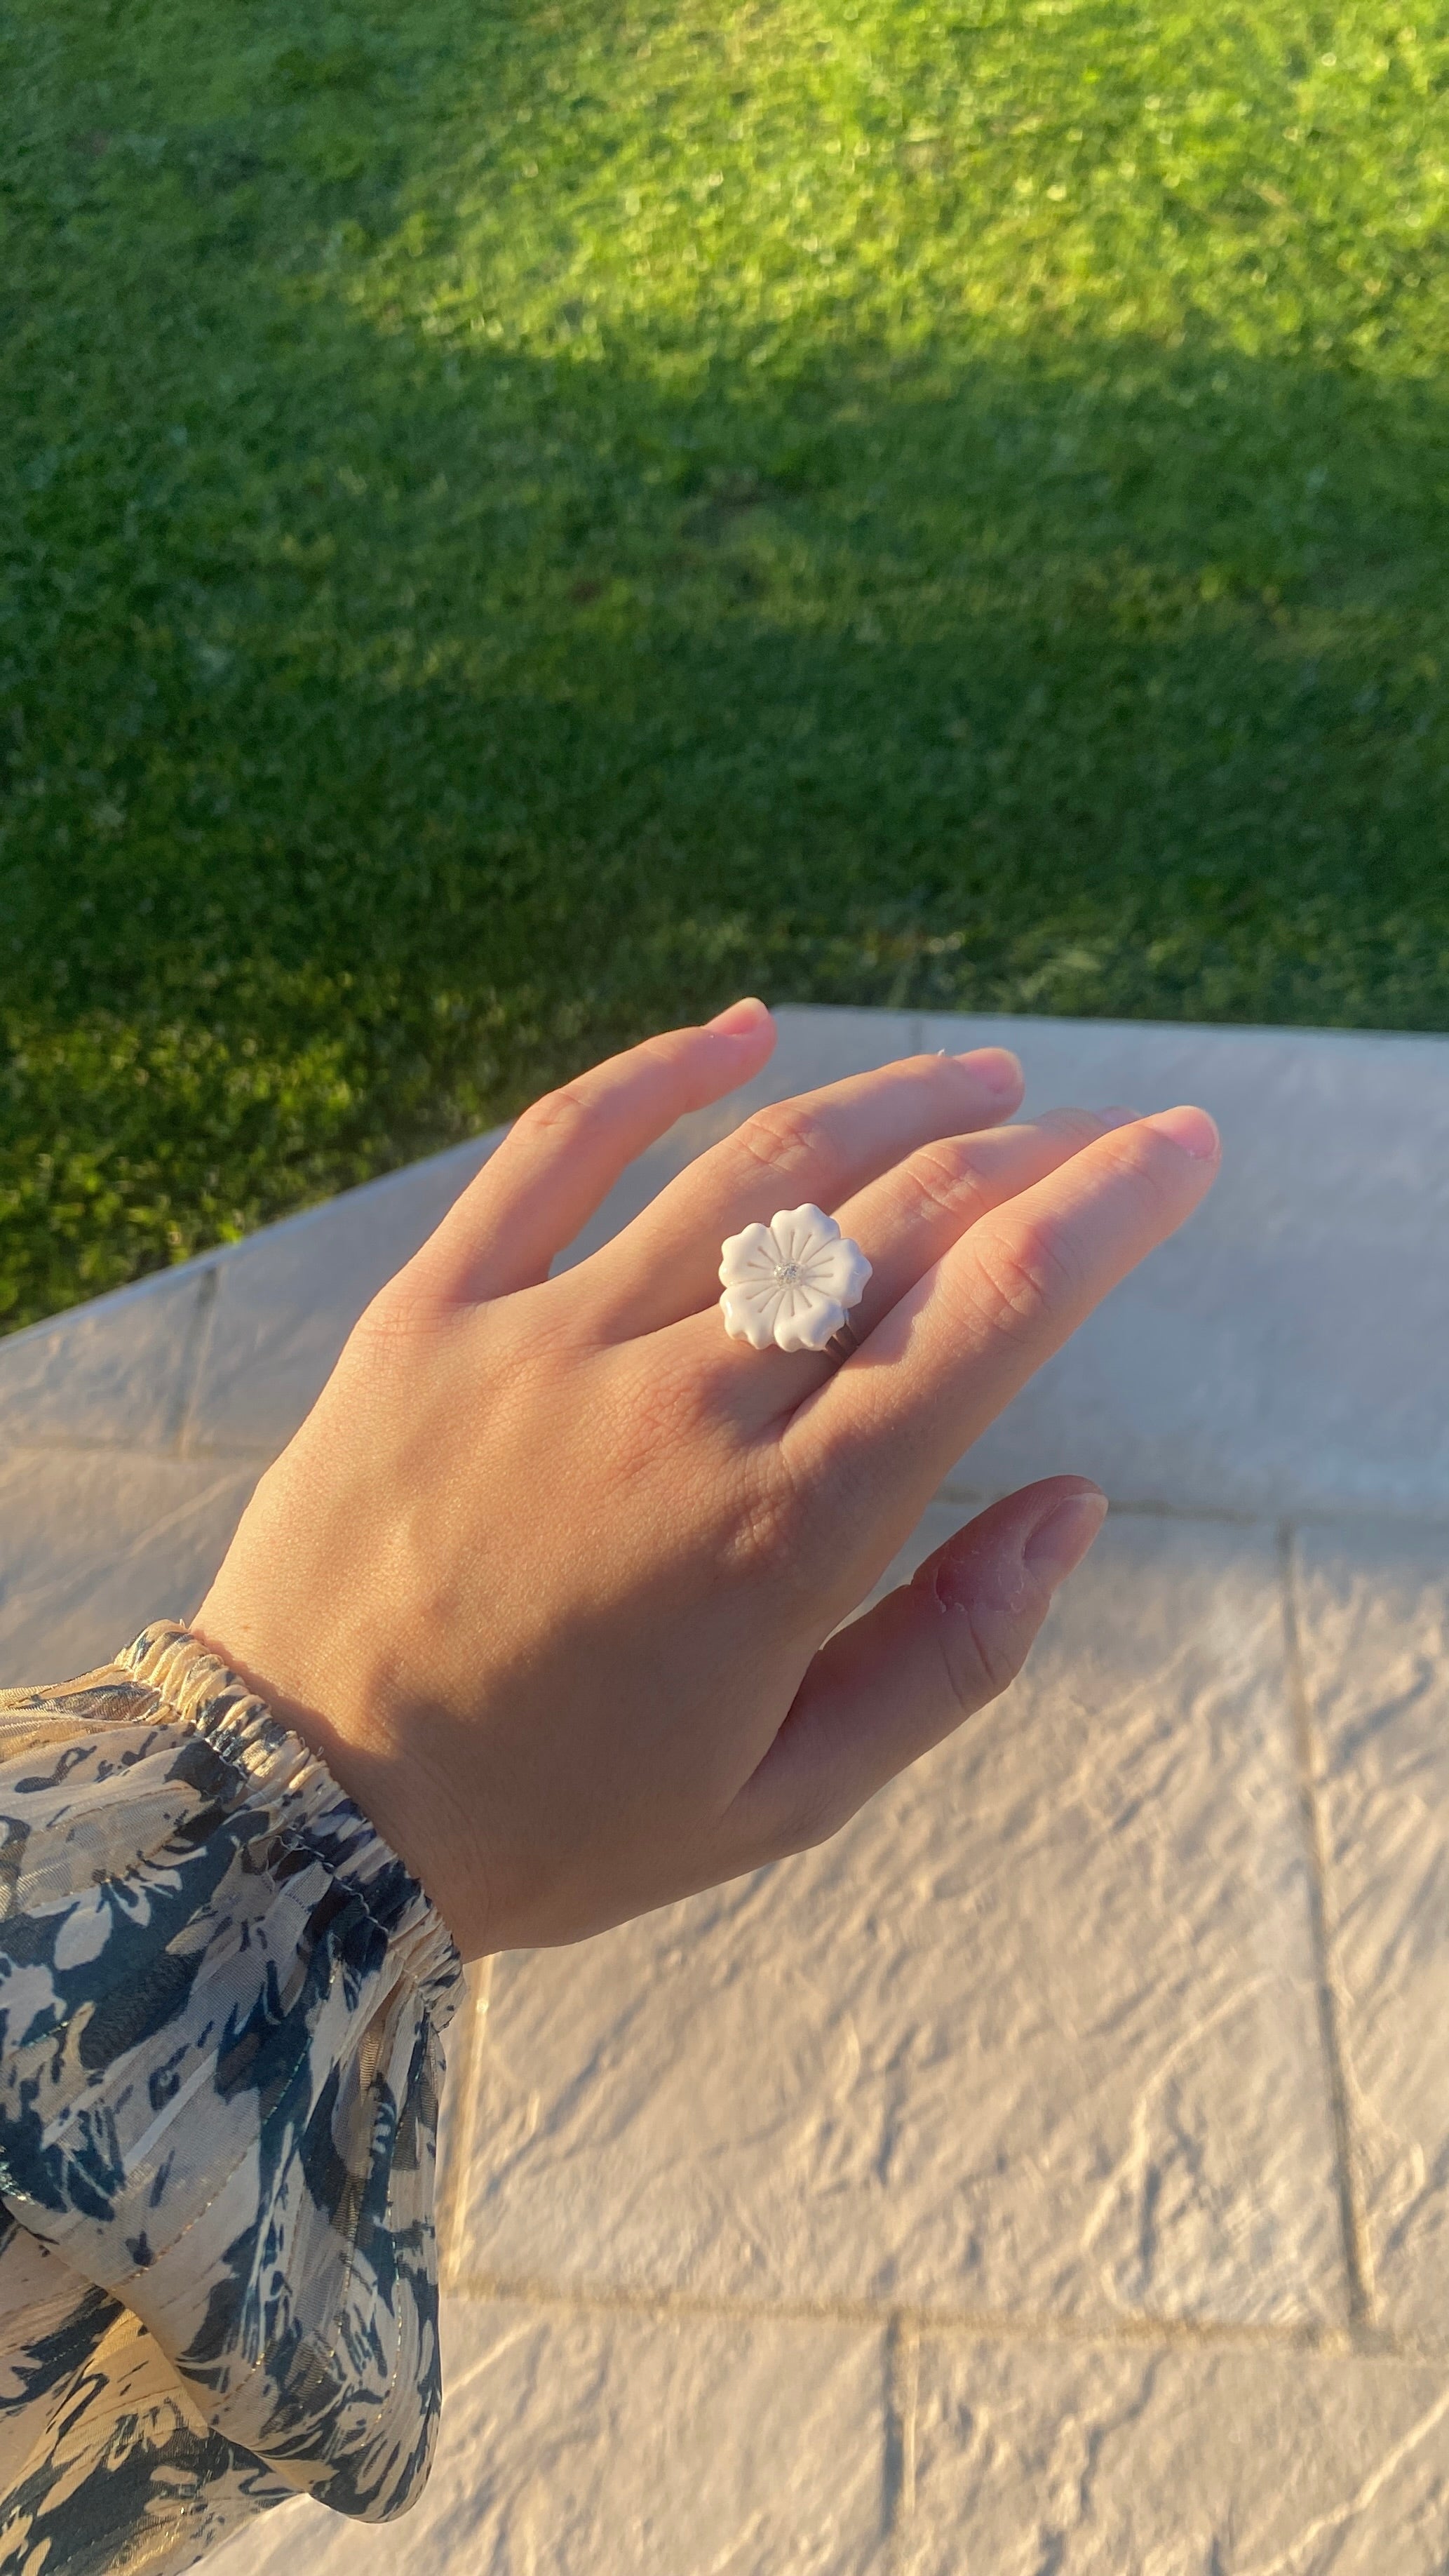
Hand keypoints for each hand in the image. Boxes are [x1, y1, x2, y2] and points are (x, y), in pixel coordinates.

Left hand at [194, 999, 1218, 1958]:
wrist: (297, 1813)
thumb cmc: (561, 1820)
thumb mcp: (788, 1796)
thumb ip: (953, 1652)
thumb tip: (1075, 1502)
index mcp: (790, 1532)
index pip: (993, 1313)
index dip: (1110, 1209)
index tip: (1179, 1149)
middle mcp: (685, 1409)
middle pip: (898, 1220)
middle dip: (1029, 1156)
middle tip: (1091, 1133)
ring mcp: (550, 1342)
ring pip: (759, 1167)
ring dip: (892, 1100)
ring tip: (978, 1077)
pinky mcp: (435, 1311)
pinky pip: (557, 1148)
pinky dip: (660, 1071)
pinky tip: (746, 1026)